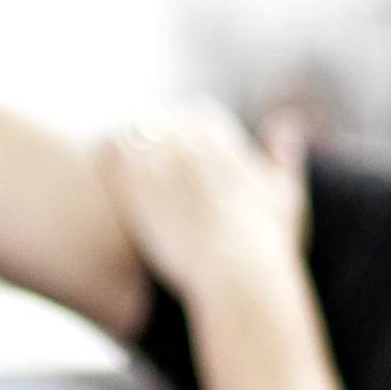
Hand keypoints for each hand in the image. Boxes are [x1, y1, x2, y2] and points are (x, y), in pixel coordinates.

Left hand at [97, 102, 308, 301]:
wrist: (238, 272)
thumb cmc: (266, 243)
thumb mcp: (284, 194)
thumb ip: (282, 155)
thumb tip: (288, 121)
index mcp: (228, 144)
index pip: (198, 117)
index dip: (185, 128)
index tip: (175, 142)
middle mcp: (196, 146)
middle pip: (164, 123)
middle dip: (152, 133)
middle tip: (138, 147)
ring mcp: (166, 164)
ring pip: (135, 134)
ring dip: (127, 141)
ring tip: (114, 154)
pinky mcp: (140, 188)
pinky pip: (113, 156)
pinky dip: (107, 156)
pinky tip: (102, 167)